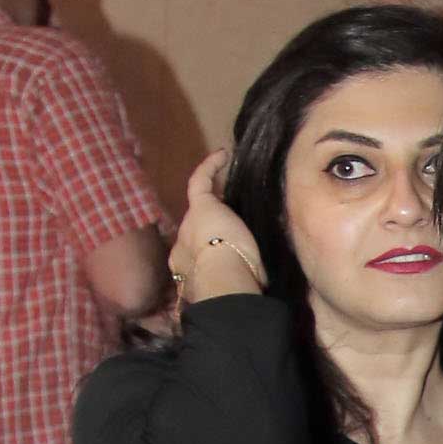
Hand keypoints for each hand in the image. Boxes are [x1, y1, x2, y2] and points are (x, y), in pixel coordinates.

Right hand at [169, 149, 266, 306]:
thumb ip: (243, 279)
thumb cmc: (231, 289)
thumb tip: (260, 283)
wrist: (220, 279)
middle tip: (228, 226)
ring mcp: (189, 225)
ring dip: (212, 201)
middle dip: (209, 231)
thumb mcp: (238, 285)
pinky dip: (211, 167)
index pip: (198, 257)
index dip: (209, 253)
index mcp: (188, 270)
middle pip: (196, 234)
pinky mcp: (201, 206)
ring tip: (225, 188)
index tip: (222, 253)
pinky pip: (200, 180)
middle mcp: (182, 247)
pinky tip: (222, 154)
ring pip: (200, 210)